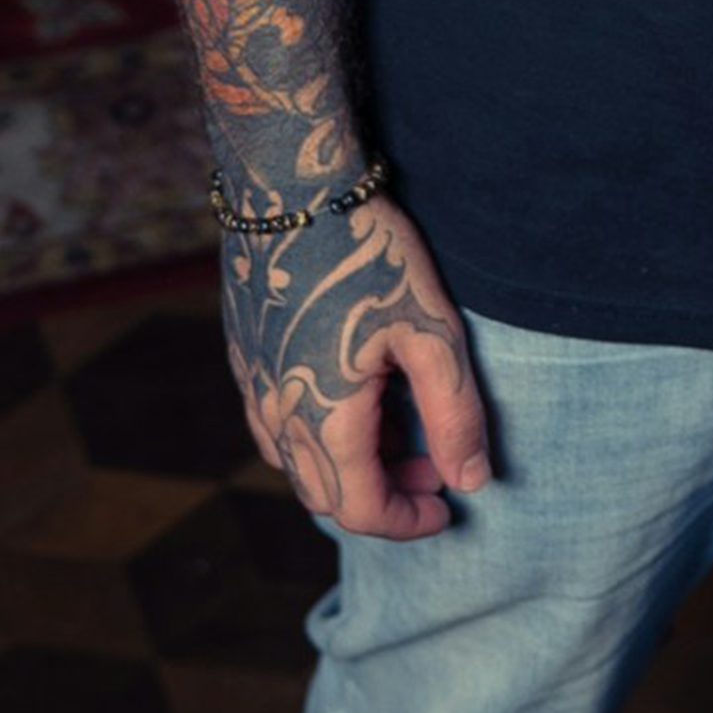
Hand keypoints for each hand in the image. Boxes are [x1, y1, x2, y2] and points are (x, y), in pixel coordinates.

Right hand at [219, 188, 490, 539]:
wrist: (293, 190)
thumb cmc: (371, 257)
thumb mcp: (434, 335)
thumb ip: (454, 417)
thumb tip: (471, 482)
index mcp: (323, 420)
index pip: (362, 510)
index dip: (409, 522)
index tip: (448, 508)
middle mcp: (276, 415)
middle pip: (327, 494)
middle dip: (385, 495)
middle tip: (433, 467)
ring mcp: (252, 386)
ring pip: (297, 462)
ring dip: (351, 465)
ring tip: (399, 426)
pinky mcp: (242, 356)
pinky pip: (275, 424)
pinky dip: (318, 433)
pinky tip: (355, 394)